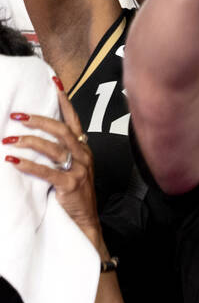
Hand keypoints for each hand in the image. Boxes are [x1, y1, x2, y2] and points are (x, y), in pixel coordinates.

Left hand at [6, 86, 101, 246]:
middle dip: (38, 120)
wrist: (85, 220)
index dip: (64, 100)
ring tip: (10, 139)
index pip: (73, 119)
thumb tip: (36, 135)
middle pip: (61, 130)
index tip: (55, 82)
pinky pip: (47, 171)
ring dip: (30, 141)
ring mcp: (79, 170)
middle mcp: (83, 155)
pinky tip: (13, 161)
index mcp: (84, 148)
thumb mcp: (73, 167)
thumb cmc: (76, 193)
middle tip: (18, 116)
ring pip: (54, 148)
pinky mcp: (70, 185)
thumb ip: (62, 151)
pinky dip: (28, 165)